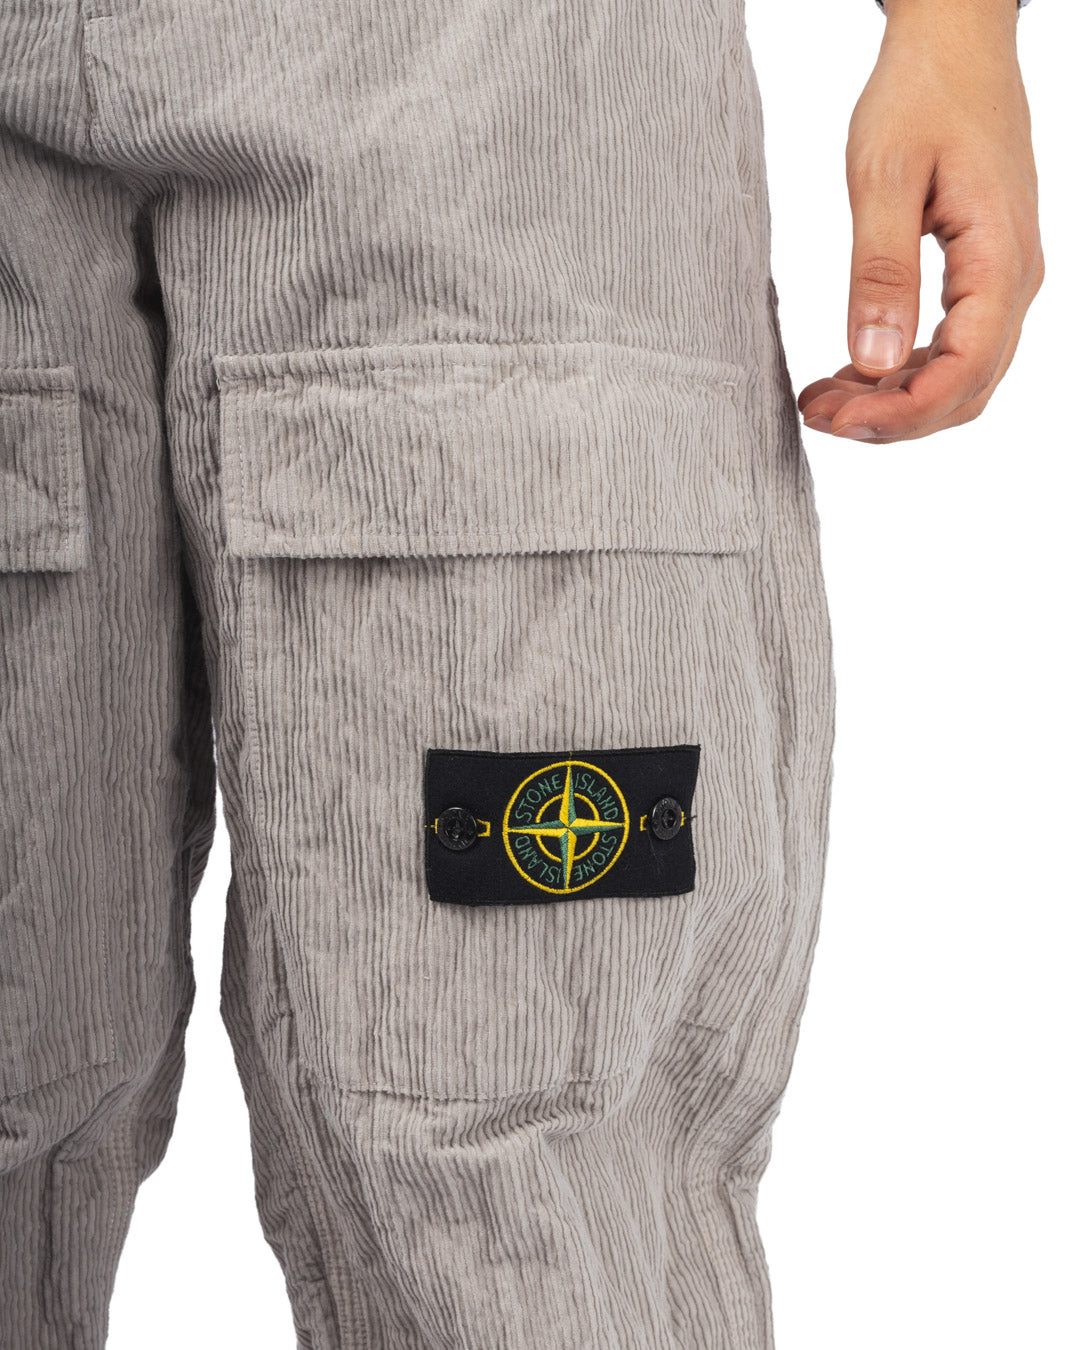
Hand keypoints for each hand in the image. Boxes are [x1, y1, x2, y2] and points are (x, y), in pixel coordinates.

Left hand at [798, 0, 1043, 442]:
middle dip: (890, 419)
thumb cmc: (922, 95)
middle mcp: (1012, 282)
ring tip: (821, 399)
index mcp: (999, 260)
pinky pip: (949, 350)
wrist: (955, 44)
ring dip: (891, 403)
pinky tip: (847, 373)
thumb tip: (875, 360)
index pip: (962, 373)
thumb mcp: (885, 178)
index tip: (836, 420)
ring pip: (957, 379)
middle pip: (963, 392)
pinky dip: (899, 374)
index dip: (899, 414)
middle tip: (816, 413)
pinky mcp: (980, 278)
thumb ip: (880, 272)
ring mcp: (1000, 283)